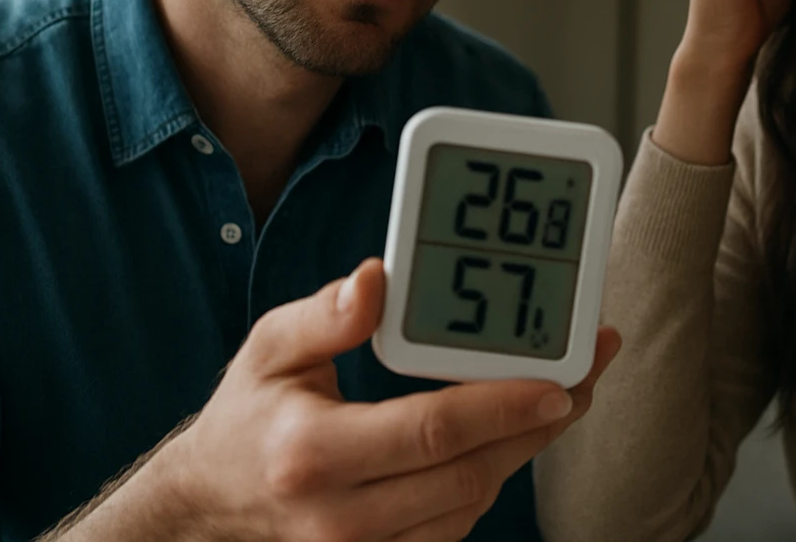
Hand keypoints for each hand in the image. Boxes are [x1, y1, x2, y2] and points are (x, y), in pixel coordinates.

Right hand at [72, 259, 619, 541]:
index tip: (559, 379)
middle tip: (585, 379)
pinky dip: (489, 479)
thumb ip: (326, 314)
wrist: (210, 504)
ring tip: (562, 398)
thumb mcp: (270, 348)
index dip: (505, 406)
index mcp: (314, 455)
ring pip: (472, 505)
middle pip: (470, 474)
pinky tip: (513, 435)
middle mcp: (341, 517)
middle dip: (538, 426)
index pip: (434, 432)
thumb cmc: (247, 416)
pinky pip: (456, 527)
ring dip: (522, 452)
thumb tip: (378, 279)